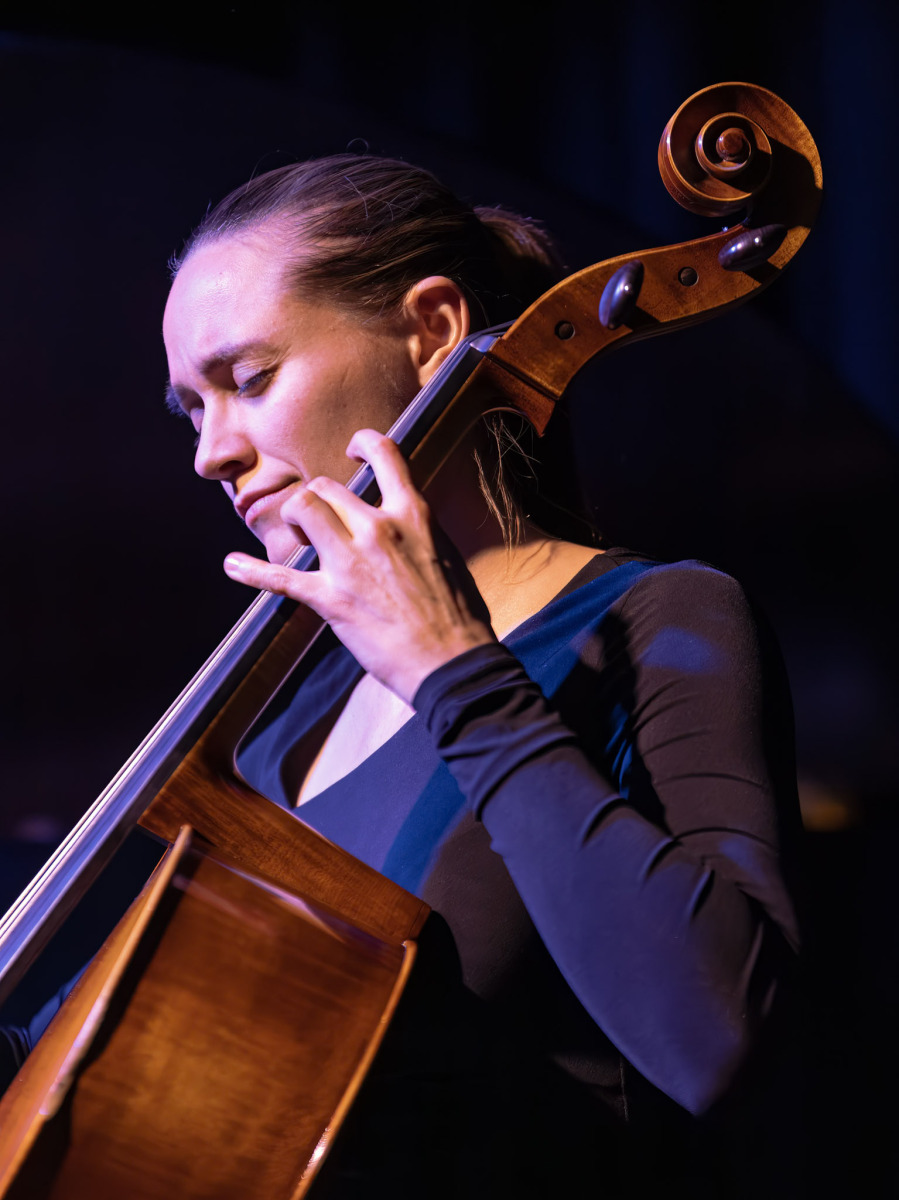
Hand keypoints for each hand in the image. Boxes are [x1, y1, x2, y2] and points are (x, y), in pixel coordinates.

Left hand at [223, 429, 495, 702]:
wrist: (453, 664)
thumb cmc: (458, 616)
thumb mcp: (444, 554)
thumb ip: (417, 532)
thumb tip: (401, 525)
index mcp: (414, 516)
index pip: (386, 454)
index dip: (363, 443)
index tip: (353, 451)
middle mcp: (380, 530)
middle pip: (327, 487)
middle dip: (318, 500)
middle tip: (320, 523)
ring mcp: (352, 564)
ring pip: (302, 507)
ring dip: (294, 518)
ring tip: (298, 535)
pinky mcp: (332, 600)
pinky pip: (280, 576)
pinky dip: (250, 571)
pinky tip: (232, 566)